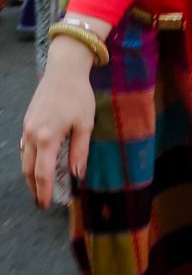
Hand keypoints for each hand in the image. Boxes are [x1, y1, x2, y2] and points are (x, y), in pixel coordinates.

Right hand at [21, 40, 97, 208]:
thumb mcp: (85, 124)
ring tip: (40, 187)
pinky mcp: (27, 122)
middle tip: (42, 201)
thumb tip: (78, 175)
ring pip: (24, 160)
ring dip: (30, 176)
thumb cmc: (78, 95)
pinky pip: (25, 148)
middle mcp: (32, 135)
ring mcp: (27, 128)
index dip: (44, 192)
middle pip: (28, 170)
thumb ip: (80, 151)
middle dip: (35, 188)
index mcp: (47, 138)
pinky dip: (29, 161)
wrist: (64, 70)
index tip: (47, 205)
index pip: (42, 174)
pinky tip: (38, 164)